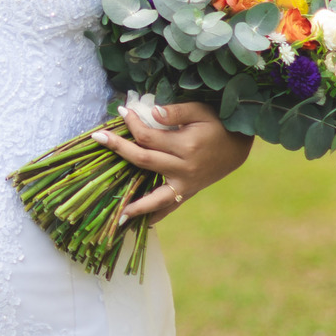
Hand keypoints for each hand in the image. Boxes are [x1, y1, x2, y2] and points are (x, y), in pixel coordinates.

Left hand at [92, 101, 252, 222]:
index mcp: (185, 146)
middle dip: (118, 149)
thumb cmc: (218, 125)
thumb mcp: (201, 111)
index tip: (121, 111)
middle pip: (143, 161)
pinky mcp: (187, 193)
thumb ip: (176, 111)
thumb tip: (152, 112)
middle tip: (97, 138)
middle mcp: (184, 168)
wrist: (238, 148)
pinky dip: (154, 216)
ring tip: (115, 212)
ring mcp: (185, 185)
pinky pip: (168, 208)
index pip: (148, 136)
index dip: (132, 124)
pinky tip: (139, 224)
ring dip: (134, 205)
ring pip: (154, 196)